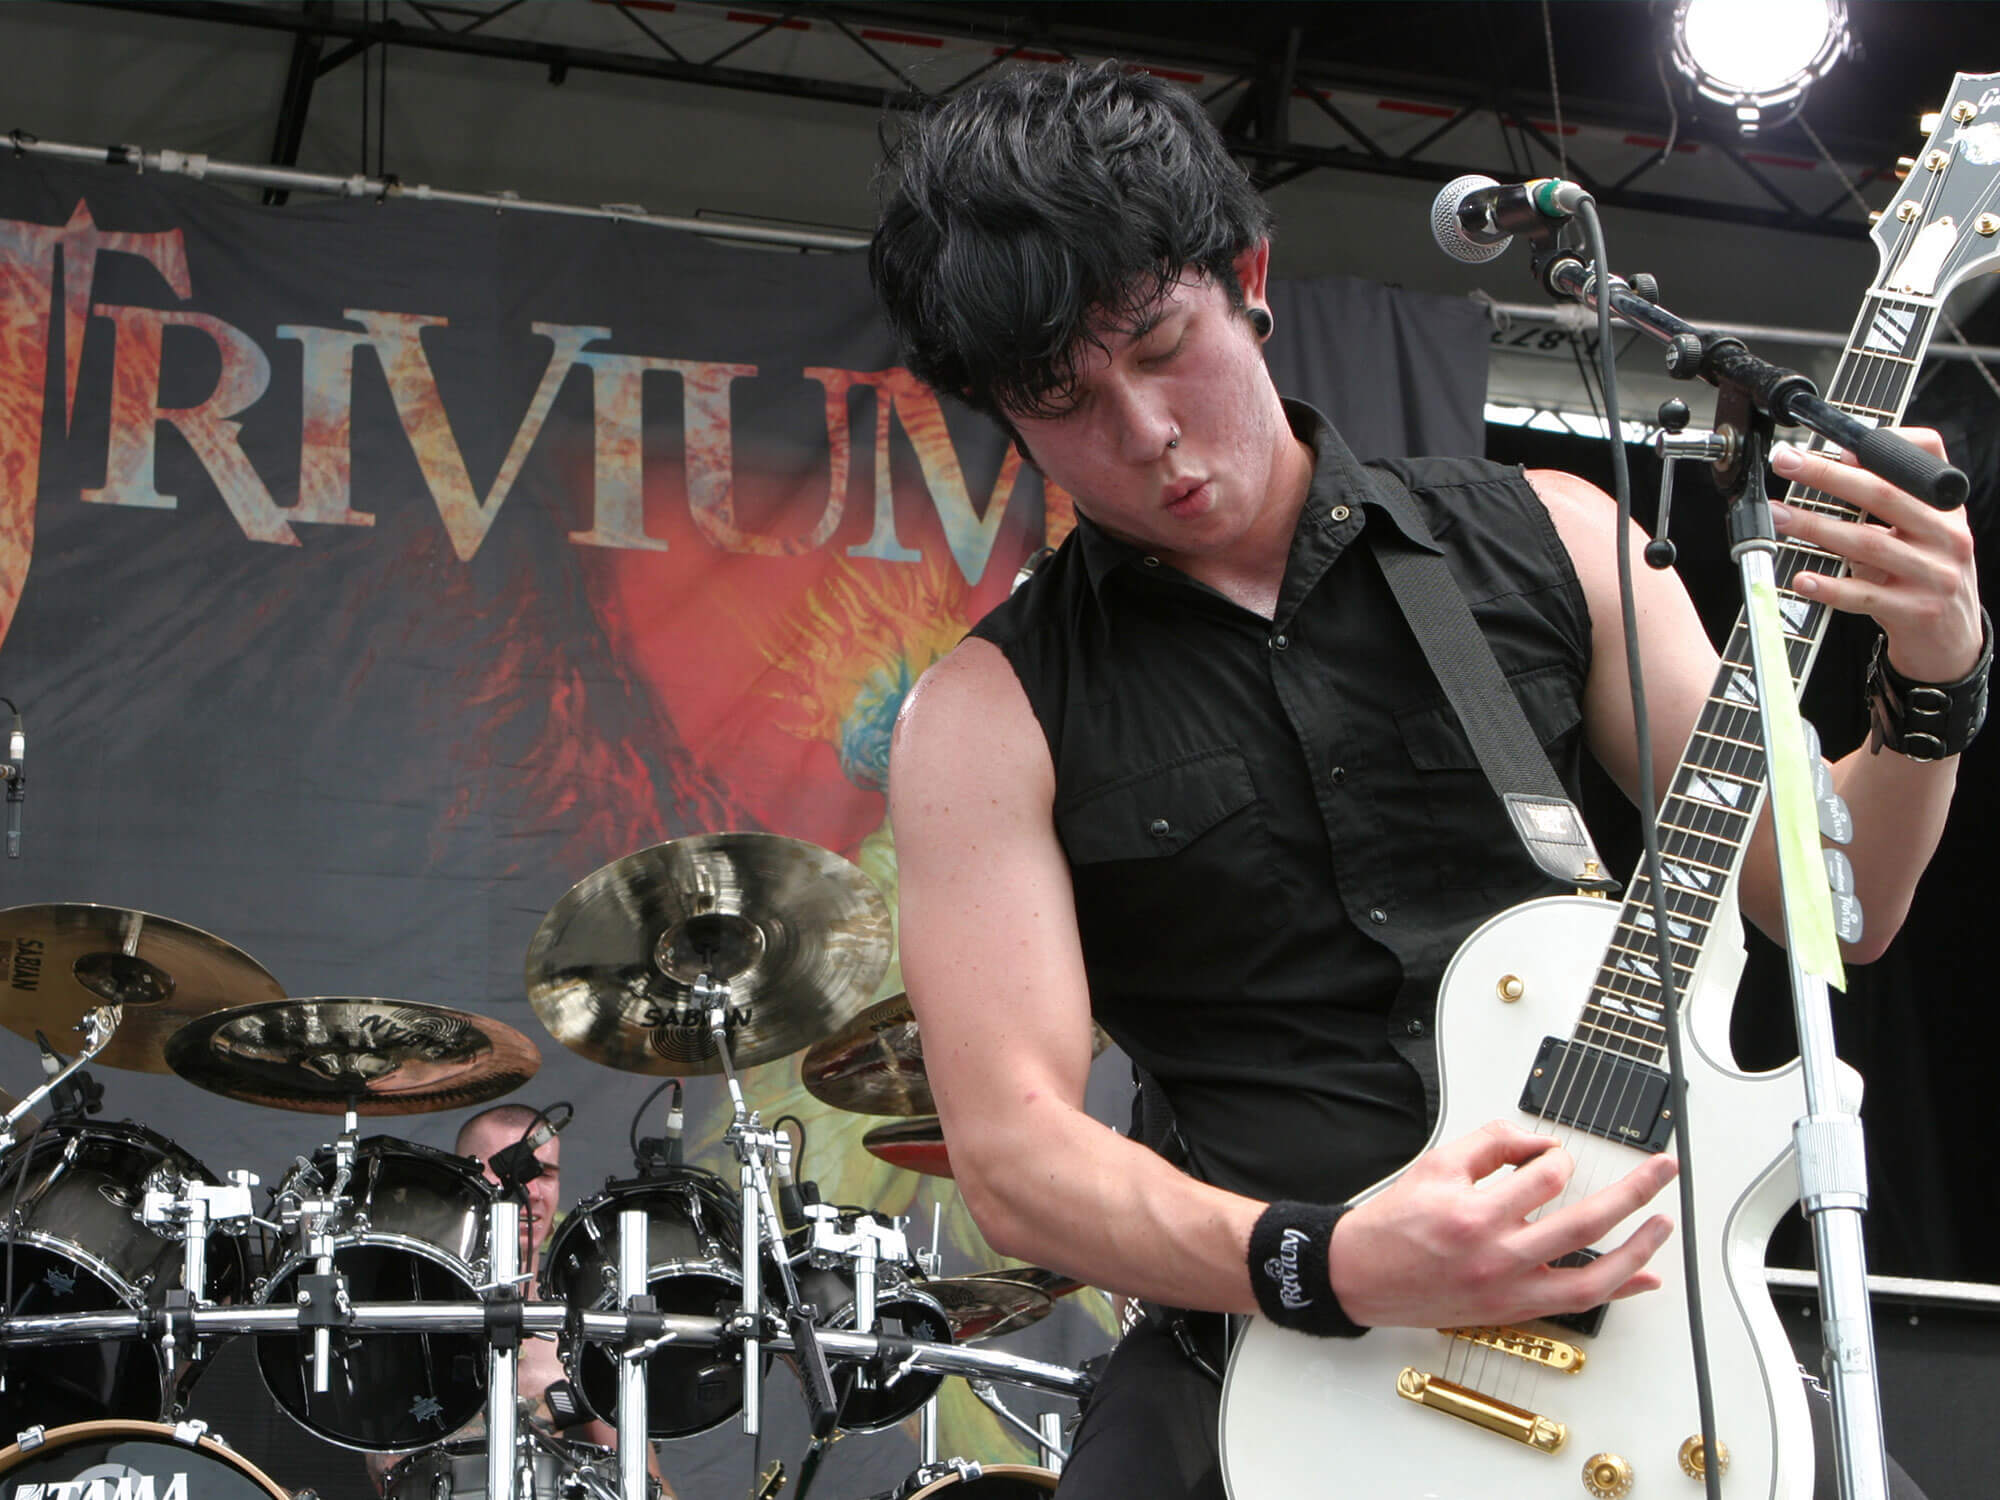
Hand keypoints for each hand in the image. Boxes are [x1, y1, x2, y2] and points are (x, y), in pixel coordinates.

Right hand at [1327, 1120, 1676, 1328]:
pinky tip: (1643, 1277)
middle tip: (1663, 1170)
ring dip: (1638, 1249)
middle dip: (1634, 1192)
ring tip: (1663, 1223)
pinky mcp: (1512, 1311)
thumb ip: (1492, 1145)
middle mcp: (1498, 1256)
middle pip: (1586, 1223)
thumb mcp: (1437, 1166)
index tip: (1553, 1153)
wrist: (1361, 1276)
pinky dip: (1616, 1290)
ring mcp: (1509, 1290)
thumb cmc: (1394, 1224)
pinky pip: (1575, 1304)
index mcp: (1476, 1213)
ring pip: (1593, 1278)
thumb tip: (1540, 1142)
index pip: (1545, 1176)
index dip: (1556, 1156)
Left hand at [1770, 432, 1981, 683]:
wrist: (1952, 640)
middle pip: (1883, 495)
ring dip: (1816, 527)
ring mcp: (1934, 575)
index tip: (1839, 443)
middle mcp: (1947, 537)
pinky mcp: (1916, 611)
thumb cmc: (1924, 578)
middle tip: (1787, 463)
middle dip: (1828, 476)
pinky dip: (1830, 586)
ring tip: (1779, 516)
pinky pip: (1865, 596)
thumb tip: (1840, 460)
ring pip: (1867, 543)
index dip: (1885, 445)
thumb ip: (1890, 502)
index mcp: (1947, 510)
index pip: (1929, 458)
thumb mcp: (1921, 533)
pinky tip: (1802, 578)